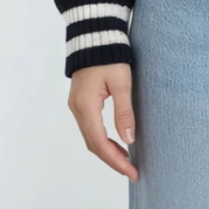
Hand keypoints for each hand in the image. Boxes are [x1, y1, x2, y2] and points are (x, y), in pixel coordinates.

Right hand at [67, 63, 138, 181]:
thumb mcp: (121, 82)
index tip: (132, 172)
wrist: (95, 36)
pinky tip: (117, 142)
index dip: (116, 160)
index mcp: (86, 106)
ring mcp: (77, 106)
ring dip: (108, 151)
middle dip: (113, 160)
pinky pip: (90, 128)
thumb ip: (124, 111)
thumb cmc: (110, 56)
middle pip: (93, 144)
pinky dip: (103, 139)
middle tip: (132, 171)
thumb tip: (129, 140)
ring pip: (91, 137)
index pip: (100, 143)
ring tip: (127, 160)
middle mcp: (77, 110)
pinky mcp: (80, 102)